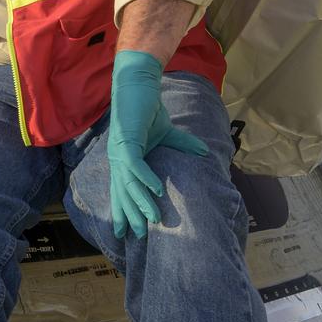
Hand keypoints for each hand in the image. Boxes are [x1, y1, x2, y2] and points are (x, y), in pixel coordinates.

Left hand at [107, 50, 208, 238]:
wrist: (139, 84)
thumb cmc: (148, 107)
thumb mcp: (167, 132)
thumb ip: (182, 145)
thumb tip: (203, 153)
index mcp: (125, 160)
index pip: (122, 191)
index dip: (123, 211)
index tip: (123, 232)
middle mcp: (118, 159)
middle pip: (122, 193)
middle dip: (129, 215)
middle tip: (136, 236)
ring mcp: (120, 151)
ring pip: (128, 184)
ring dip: (140, 202)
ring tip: (152, 219)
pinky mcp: (126, 142)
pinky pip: (135, 166)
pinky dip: (144, 178)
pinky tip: (154, 191)